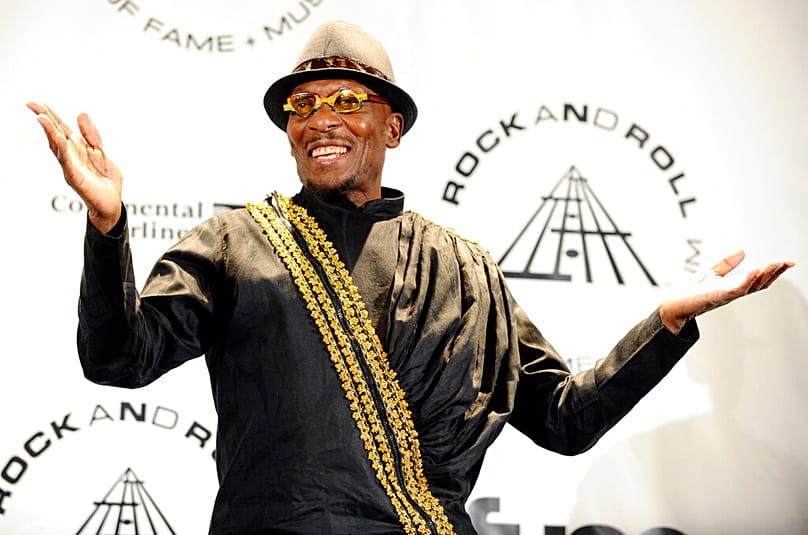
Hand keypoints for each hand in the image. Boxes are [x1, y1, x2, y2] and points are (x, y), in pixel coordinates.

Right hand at [28, 102, 122, 233]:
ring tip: (42, 118)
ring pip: (57, 147)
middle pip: (55, 135)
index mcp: (77, 149)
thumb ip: (91, 135)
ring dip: (50, 132)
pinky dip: (63, 150)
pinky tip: (59, 138)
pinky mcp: (76, 178)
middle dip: (45, 120)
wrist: (112, 203)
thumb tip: (80, 113)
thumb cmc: (105, 180)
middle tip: (32, 105)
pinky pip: (68, 162)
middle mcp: (71, 156)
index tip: (39, 102)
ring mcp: (71, 167)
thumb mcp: (101, 151)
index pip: (61, 129)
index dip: (52, 115)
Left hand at [659, 250, 794, 333]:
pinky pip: (735, 289)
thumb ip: (726, 264)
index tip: (787, 262)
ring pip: (750, 286)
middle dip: (774, 273)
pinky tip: (753, 272)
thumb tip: (742, 251)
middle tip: (787, 263)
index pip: (759, 279)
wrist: (673, 305)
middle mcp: (733, 292)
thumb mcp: (712, 273)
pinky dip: (745, 281)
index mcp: (734, 287)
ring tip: (775, 265)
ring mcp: (726, 295)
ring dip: (764, 276)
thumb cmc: (691, 293)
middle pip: (759, 283)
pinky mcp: (715, 296)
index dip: (774, 271)